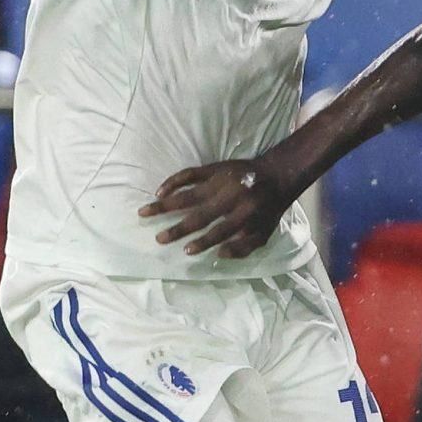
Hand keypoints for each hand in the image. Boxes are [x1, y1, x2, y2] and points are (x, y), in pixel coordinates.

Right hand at [140, 157, 291, 257]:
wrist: (277, 173)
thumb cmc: (268, 209)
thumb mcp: (264, 233)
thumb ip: (244, 248)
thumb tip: (218, 254)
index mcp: (245, 214)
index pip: (220, 232)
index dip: (202, 242)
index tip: (186, 251)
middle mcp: (231, 197)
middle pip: (200, 215)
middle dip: (178, 229)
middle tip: (159, 239)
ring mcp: (221, 180)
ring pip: (188, 193)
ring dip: (165, 205)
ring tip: (145, 212)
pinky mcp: (214, 167)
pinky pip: (189, 173)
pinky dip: (173, 182)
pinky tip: (159, 192)